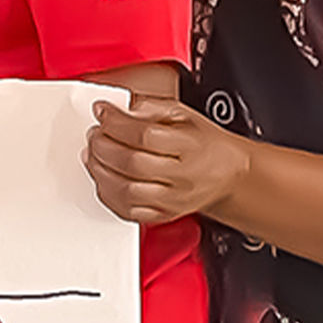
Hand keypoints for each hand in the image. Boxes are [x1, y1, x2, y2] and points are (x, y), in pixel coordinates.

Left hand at [86, 95, 247, 224]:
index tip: (102, 112)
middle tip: (95, 133)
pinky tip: (103, 176)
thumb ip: (152, 106)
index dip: (116, 122)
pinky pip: (126, 210)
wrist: (228, 174)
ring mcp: (172, 200)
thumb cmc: (204, 144)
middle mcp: (183, 177)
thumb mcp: (185, 114)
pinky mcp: (162, 215)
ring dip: (99, 169)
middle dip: (103, 145)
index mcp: (192, 146)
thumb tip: (121, 107)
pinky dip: (106, 192)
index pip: (145, 136)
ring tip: (94, 153)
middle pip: (131, 163)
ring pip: (125, 190)